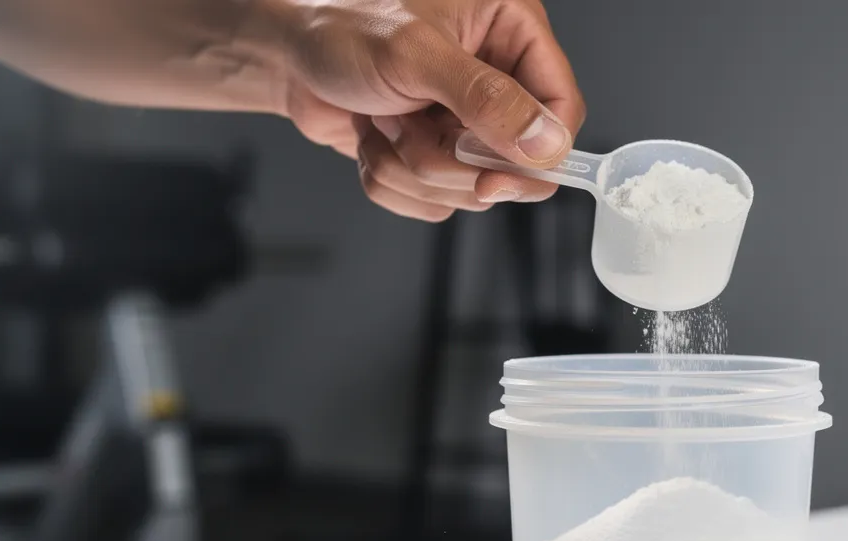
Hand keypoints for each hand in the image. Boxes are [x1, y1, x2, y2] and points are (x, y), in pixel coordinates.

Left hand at [269, 0, 585, 221]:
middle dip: (453, 160)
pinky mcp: (438, 156)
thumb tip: (546, 142)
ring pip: (472, 190)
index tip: (495, 175)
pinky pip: (437, 203)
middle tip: (414, 126)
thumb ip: (487, 98)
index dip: (537, 152)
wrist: (284, 56)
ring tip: (385, 120)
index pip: (563, 107)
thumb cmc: (340, 28)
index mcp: (512, 31)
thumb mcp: (416, 55)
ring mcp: (468, 123)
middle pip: (518, 162)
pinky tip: (376, 137)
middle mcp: (498, 78)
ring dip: (414, 167)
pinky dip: (395, 181)